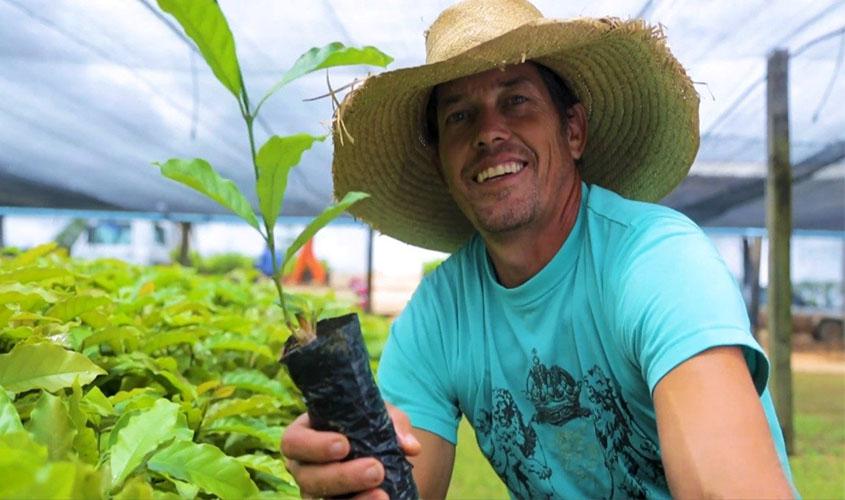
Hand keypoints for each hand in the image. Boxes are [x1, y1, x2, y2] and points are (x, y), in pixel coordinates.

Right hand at [281, 404, 421, 498]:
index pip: (293, 442)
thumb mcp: (379, 415)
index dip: (315, 446)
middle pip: (308, 478)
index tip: (344, 445)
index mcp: (303, 436)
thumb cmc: (367, 424)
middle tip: (375, 470)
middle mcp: (302, 467)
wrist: (377, 450)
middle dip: (341, 476)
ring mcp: (313, 492)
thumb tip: (410, 446)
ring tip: (382, 496)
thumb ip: (394, 424)